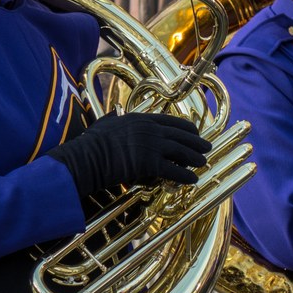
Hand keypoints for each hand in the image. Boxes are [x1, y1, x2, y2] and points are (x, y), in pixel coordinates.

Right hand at [47, 111, 209, 198]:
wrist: (86, 158)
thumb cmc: (91, 143)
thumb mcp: (104, 123)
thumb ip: (114, 117)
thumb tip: (114, 112)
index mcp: (140, 118)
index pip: (170, 121)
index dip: (186, 128)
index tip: (194, 132)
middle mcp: (150, 129)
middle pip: (180, 135)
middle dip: (196, 142)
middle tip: (206, 147)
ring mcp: (151, 145)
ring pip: (181, 152)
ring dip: (195, 158)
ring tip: (203, 162)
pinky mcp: (149, 163)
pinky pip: (173, 170)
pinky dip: (184, 176)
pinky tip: (192, 180)